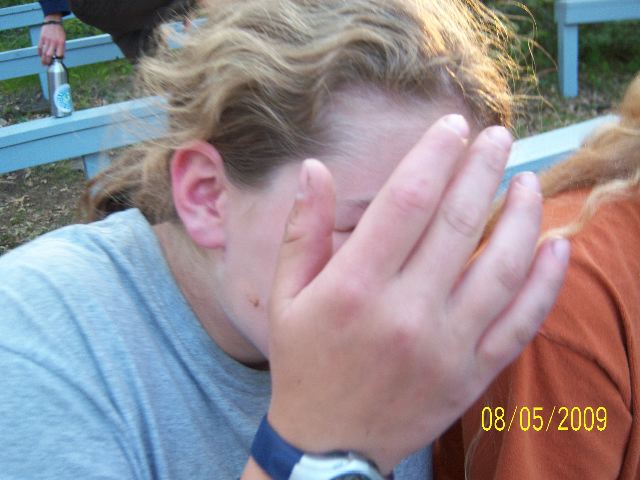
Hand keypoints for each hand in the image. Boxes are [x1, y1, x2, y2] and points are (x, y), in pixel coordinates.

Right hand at [38, 14, 65, 65]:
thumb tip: (61, 58)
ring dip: (43, 59)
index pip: (59, 55)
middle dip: (48, 62)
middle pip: (50, 55)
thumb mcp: (63, 40)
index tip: (56, 63)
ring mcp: (47, 40)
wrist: (53, 22)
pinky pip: (40, 47)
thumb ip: (62, 48)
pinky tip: (40, 56)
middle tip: (47, 66)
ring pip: (44, 52)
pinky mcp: (41, 38)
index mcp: (61, 43)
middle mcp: (54, 42)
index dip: (57, 60)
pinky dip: (39, 52)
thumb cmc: (59, 32)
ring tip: (43, 64)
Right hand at [267, 115, 569, 474]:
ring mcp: (446, 346)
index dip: (434, 155)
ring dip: (520, 216)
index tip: (453, 126)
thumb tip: (315, 168)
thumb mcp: (286, 296)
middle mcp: (405, 313)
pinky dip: (545, 283)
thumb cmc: (305, 362)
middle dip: (481, 169)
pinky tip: (555, 246)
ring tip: (527, 180)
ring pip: (499, 267)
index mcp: (354, 287)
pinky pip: (520, 323)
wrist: (329, 443)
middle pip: (456, 223)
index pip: (406, 202)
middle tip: (498, 136)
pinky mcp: (471, 374)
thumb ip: (302, 230)